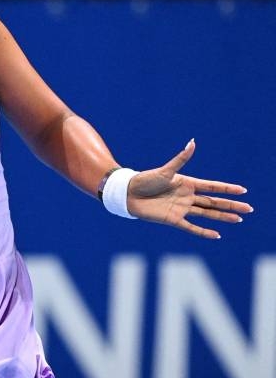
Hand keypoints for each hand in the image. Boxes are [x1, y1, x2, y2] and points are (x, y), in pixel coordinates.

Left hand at [127, 139, 252, 238]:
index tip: (243, 190)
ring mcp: (181, 208)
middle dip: (231, 205)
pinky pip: (191, 227)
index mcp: (187, 183)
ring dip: (223, 217)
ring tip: (238, 219)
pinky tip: (217, 234)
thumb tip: (192, 142)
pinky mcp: (173, 219)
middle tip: (249, 208)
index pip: (212, 186)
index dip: (227, 188)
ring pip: (207, 214)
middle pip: (214, 202)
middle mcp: (187, 197)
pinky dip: (203, 231)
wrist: (128, 194)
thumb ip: (181, 159)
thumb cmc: (145, 180)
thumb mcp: (165, 170)